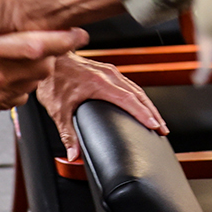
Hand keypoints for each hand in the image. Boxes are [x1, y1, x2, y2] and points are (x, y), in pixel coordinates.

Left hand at [34, 53, 170, 158]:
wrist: (49, 57)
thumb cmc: (53, 79)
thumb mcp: (57, 110)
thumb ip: (67, 134)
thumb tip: (74, 155)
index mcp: (98, 84)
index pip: (128, 100)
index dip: (143, 114)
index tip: (155, 125)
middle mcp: (108, 75)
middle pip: (139, 95)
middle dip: (153, 113)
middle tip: (163, 130)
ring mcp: (109, 71)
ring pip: (136, 89)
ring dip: (149, 105)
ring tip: (158, 121)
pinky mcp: (108, 71)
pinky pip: (130, 84)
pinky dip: (140, 97)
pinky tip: (142, 106)